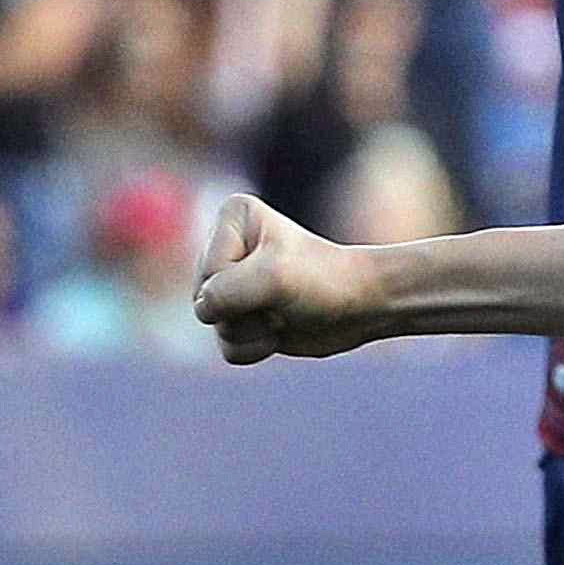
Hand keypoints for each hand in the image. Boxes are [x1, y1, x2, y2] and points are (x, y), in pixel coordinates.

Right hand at [191, 194, 381, 362]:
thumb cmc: (323, 281)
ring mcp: (232, 281)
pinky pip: (226, 346)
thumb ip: (224, 292)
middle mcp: (227, 245)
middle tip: (282, 299)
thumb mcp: (274, 278)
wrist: (361, 307)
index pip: (210, 272)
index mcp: (233, 217)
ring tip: (282, 313)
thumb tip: (202, 312)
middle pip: (205, 299)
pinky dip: (254, 347)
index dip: (243, 286)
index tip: (282, 276)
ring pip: (215, 326)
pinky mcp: (243, 313)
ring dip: (252, 331)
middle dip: (245, 312)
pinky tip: (279, 329)